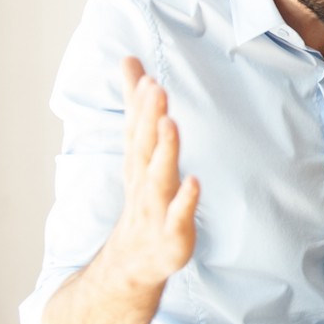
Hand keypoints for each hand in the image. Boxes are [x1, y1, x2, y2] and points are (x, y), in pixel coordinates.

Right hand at [102, 57, 200, 290]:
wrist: (133, 262)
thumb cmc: (144, 199)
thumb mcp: (140, 152)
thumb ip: (137, 106)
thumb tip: (130, 61)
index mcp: (138, 163)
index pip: (135, 127)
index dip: (138, 101)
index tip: (140, 71)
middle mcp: (144, 181)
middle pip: (144, 145)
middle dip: (149, 116)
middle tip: (154, 86)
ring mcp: (156, 207)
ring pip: (158, 176)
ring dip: (164, 150)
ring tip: (169, 123)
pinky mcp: (172, 233)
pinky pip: (178, 216)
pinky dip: (185, 200)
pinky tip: (194, 182)